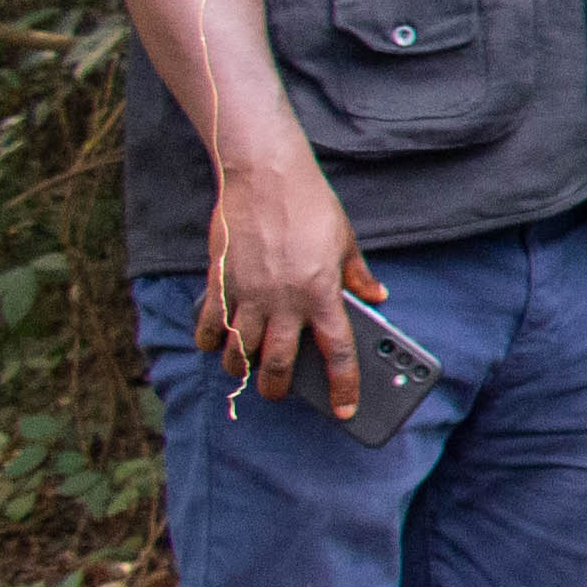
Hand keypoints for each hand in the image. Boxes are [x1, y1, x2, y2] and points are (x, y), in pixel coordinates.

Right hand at [198, 155, 376, 416]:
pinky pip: (210, 324)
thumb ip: (358, 276)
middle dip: (278, 387)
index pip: (338, 351)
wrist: (265, 177)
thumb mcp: (345, 241)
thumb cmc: (311, 207)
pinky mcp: (220, 282)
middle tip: (278, 393)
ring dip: (241, 367)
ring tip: (244, 371)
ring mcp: (249, 293)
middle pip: (279, 363)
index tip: (346, 409)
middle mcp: (285, 300)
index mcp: (322, 293)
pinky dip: (209, 340)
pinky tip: (213, 344)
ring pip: (240, 351)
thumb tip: (377, 298)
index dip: (344, 385)